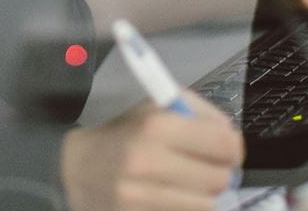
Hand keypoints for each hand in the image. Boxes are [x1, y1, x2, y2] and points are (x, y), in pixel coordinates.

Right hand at [60, 93, 242, 210]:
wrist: (75, 168)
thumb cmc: (123, 133)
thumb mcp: (153, 107)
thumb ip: (197, 114)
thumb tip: (232, 139)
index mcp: (154, 125)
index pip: (224, 144)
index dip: (231, 146)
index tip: (222, 148)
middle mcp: (148, 161)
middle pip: (221, 178)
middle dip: (217, 172)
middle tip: (202, 167)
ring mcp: (140, 197)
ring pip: (208, 206)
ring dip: (203, 196)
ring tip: (186, 185)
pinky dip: (186, 209)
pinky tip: (173, 199)